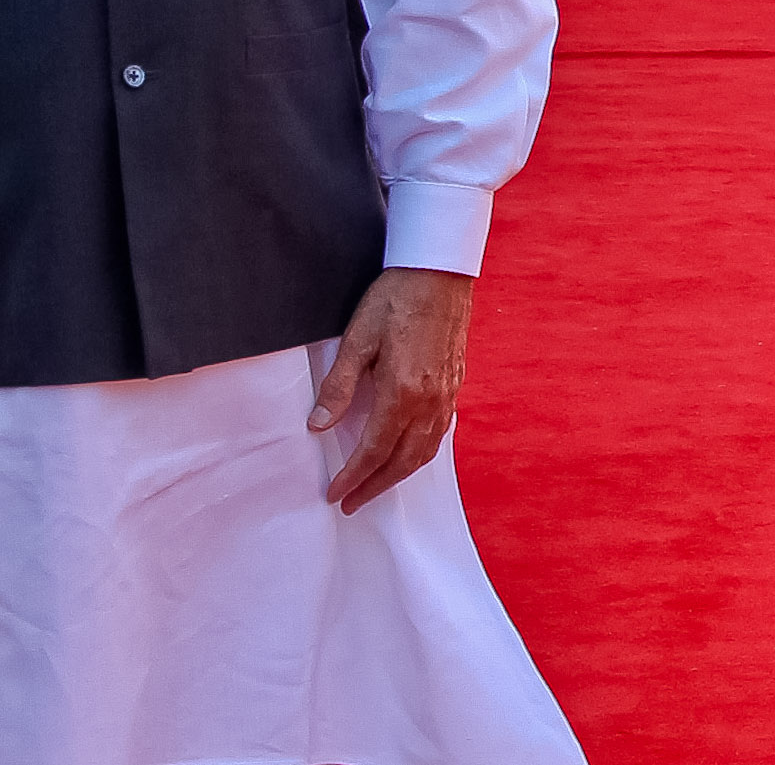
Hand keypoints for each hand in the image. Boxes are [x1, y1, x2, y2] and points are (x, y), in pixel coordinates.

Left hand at [309, 268, 473, 513]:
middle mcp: (430, 400)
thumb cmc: (396, 298)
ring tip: (377, 485)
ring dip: (400, 474)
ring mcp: (447, 393)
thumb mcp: (357, 338)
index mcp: (403, 392)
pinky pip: (439, 431)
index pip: (374, 450)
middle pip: (403, 460)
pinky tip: (409, 451)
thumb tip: (319, 424)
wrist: (440, 271)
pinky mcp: (455, 382)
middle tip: (352, 503)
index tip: (334, 494)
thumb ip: (339, 385)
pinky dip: (421, 452)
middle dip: (376, 486)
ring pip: (425, 450)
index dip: (352, 476)